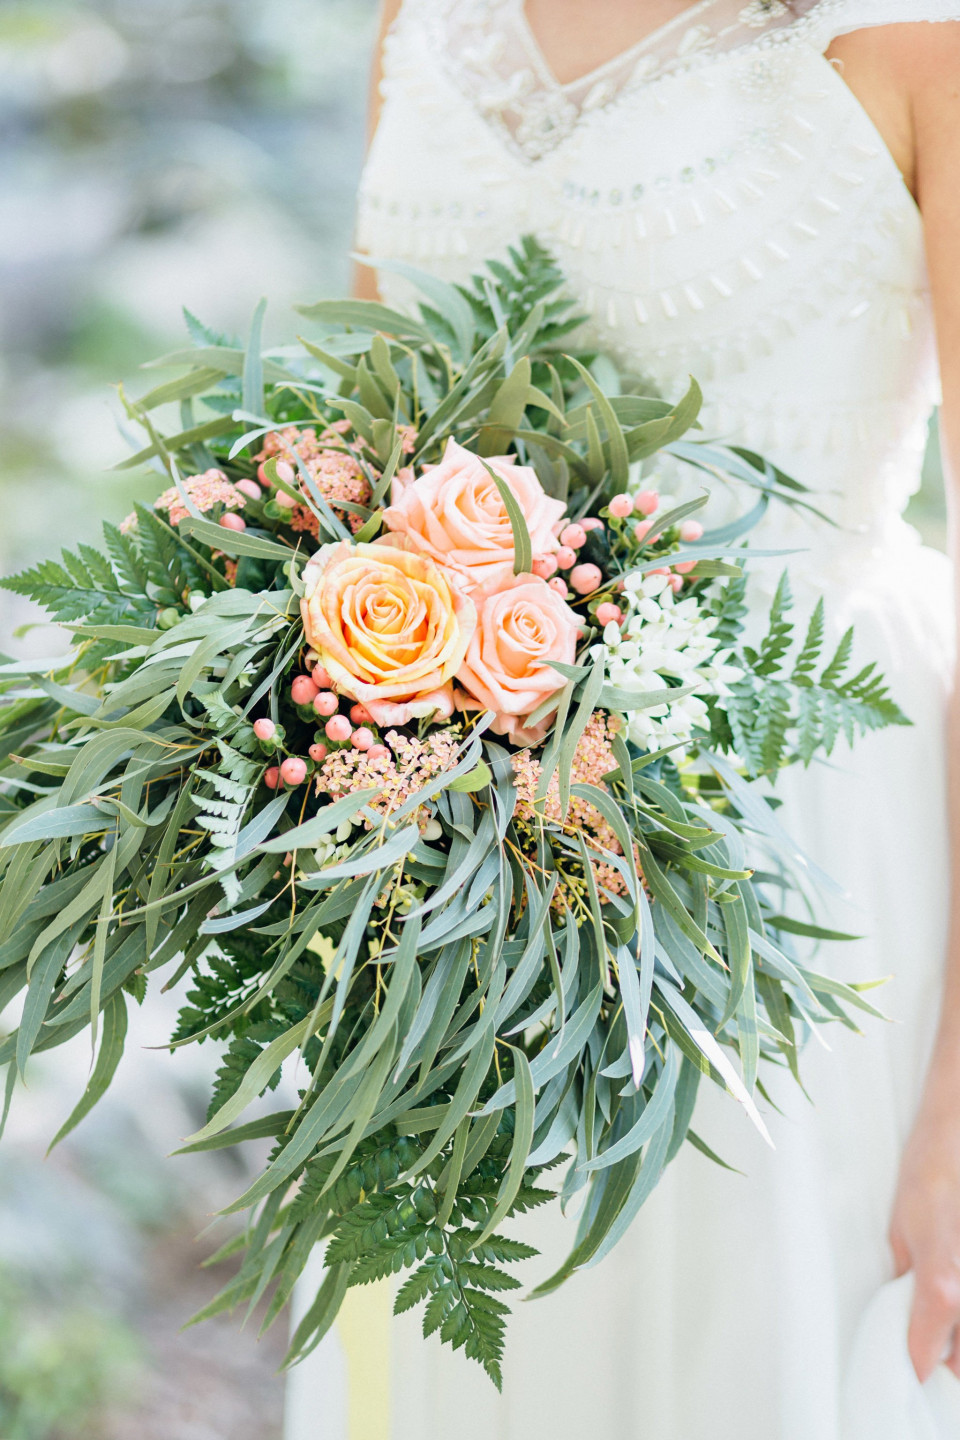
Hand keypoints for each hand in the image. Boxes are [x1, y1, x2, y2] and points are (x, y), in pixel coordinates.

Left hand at [890, 1089, 959, 1381]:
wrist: (958, 1136)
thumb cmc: (927, 1177)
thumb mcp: (901, 1231)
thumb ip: (907, 1282)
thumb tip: (905, 1311)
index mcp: (941, 1288)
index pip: (927, 1355)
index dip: (915, 1361)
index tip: (909, 1362)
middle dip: (947, 1355)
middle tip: (931, 1336)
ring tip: (947, 1308)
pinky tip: (956, 1289)